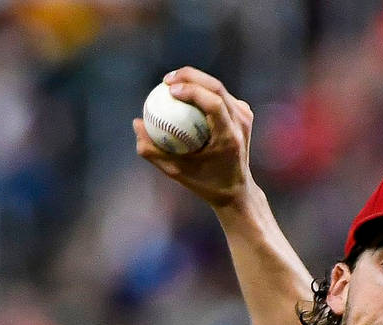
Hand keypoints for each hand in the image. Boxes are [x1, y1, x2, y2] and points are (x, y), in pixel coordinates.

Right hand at [133, 67, 256, 209]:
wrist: (236, 190)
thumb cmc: (205, 183)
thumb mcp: (176, 171)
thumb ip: (153, 151)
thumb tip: (137, 123)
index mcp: (229, 138)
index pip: (214, 103)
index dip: (191, 89)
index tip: (169, 89)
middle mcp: (240, 124)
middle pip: (215, 87)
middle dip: (188, 76)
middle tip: (166, 81)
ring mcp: (245, 117)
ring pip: (217, 87)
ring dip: (194, 80)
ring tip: (172, 83)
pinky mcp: (244, 113)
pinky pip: (220, 94)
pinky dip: (202, 90)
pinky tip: (185, 92)